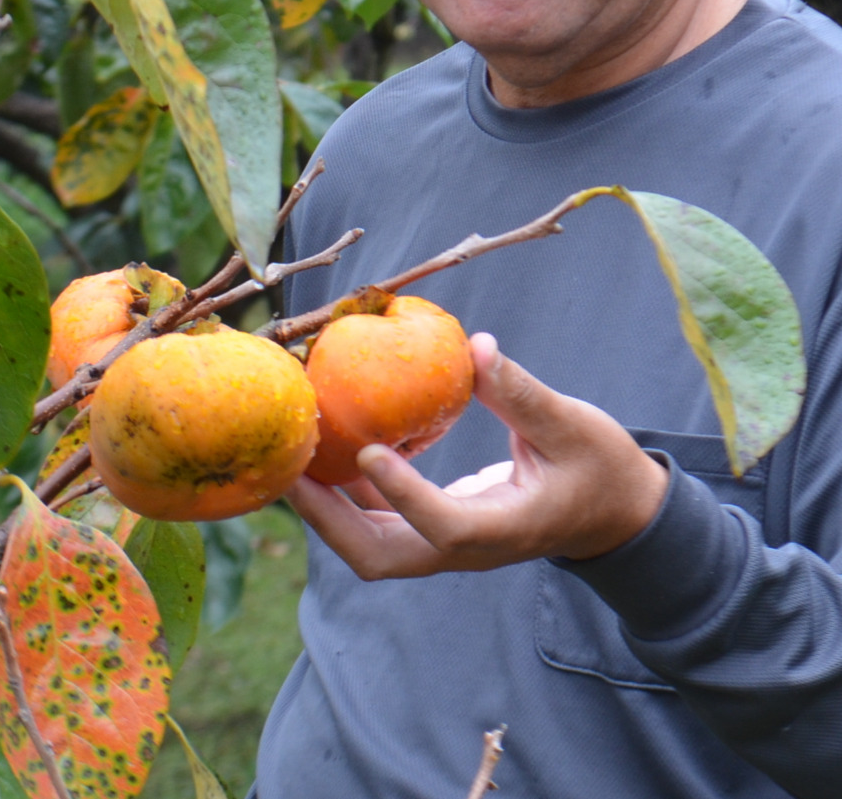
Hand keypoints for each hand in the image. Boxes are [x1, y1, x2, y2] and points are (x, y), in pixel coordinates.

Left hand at [286, 333, 669, 579]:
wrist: (614, 514)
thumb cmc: (599, 468)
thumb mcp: (573, 426)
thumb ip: (522, 393)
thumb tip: (475, 346)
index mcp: (504, 529)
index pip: (445, 525)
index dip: (403, 495)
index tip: (367, 451)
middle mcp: (465, 548)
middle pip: (380, 556)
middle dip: (327, 519)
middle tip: (289, 468)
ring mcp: (445, 544)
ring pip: (370, 544)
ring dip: (325, 508)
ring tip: (288, 456)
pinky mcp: (435, 528)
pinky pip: (378, 521)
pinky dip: (345, 492)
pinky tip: (326, 446)